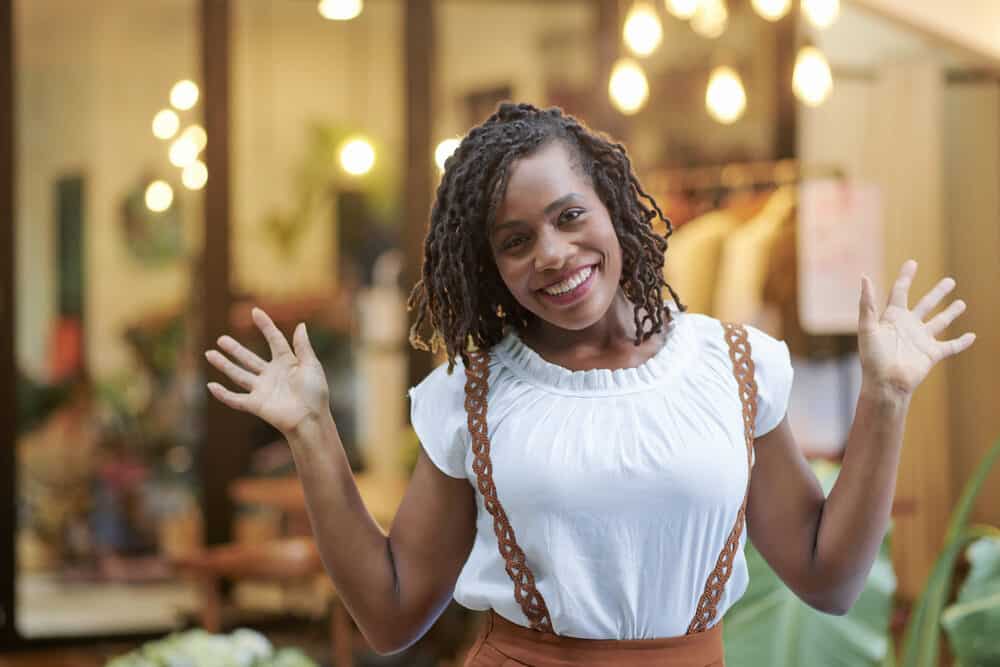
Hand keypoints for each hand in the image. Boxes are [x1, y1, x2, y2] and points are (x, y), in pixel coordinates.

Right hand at [205, 307, 330, 434]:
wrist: (310, 419)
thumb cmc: (315, 393)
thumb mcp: (311, 366)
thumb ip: (303, 346)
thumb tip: (300, 324)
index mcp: (287, 363)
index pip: (274, 340)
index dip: (265, 325)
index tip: (255, 311)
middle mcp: (272, 374)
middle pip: (249, 358)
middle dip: (235, 349)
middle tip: (221, 339)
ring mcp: (262, 389)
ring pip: (238, 375)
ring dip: (224, 365)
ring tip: (209, 353)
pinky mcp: (256, 405)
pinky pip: (236, 399)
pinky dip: (223, 394)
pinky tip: (210, 385)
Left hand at [858, 259, 975, 397]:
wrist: (885, 384)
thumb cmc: (873, 358)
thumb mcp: (867, 328)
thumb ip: (867, 304)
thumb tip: (864, 277)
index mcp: (892, 318)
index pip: (900, 292)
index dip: (906, 277)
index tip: (912, 263)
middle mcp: (908, 326)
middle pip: (925, 304)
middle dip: (937, 293)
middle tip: (950, 281)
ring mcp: (921, 340)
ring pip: (940, 322)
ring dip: (950, 313)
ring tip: (961, 303)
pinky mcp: (932, 353)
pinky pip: (951, 346)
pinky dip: (962, 342)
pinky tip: (972, 336)